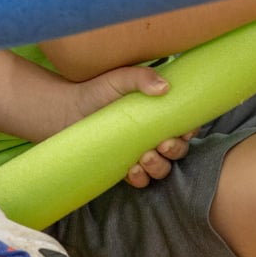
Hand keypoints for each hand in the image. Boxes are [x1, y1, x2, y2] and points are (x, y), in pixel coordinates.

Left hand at [64, 65, 190, 188]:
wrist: (65, 109)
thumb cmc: (95, 89)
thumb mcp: (119, 78)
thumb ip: (141, 77)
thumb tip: (164, 87)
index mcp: (158, 113)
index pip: (185, 125)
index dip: (189, 131)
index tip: (183, 131)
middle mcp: (153, 134)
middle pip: (178, 150)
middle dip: (175, 150)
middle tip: (162, 144)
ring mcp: (139, 152)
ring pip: (162, 168)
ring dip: (158, 166)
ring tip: (144, 158)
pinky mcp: (123, 166)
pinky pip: (141, 179)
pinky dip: (141, 178)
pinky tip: (132, 169)